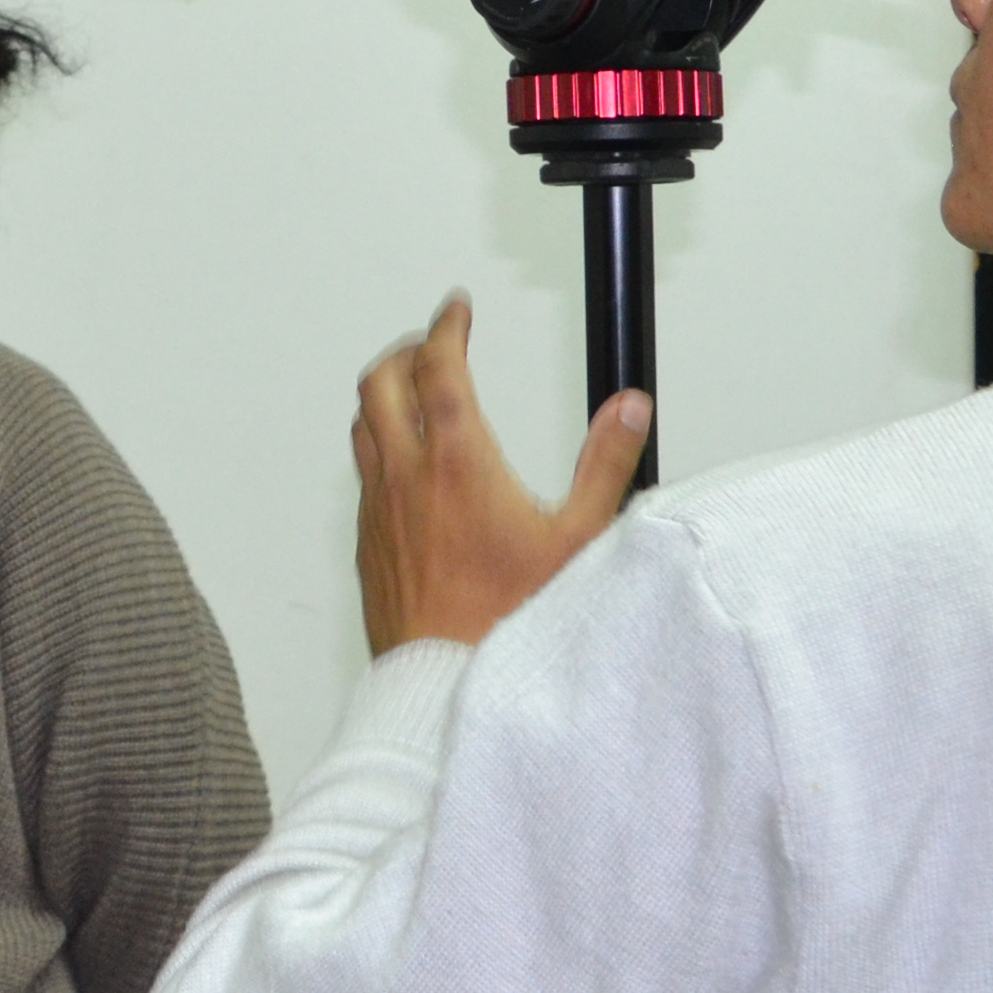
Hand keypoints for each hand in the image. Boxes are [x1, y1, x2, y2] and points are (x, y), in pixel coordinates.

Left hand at [351, 292, 649, 652]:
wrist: (444, 685)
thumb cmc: (510, 621)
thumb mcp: (580, 539)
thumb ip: (606, 463)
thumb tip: (629, 406)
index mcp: (457, 460)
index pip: (438, 365)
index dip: (446, 325)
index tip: (457, 308)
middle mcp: (407, 475)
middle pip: (381, 381)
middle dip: (408, 349)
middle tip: (436, 342)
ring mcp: (380, 508)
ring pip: (363, 423)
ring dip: (385, 392)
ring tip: (416, 389)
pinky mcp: (368, 542)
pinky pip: (363, 472)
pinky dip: (380, 443)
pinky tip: (408, 463)